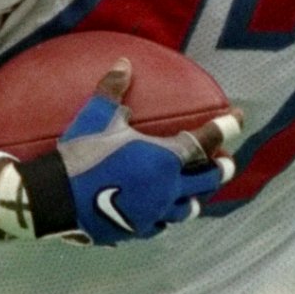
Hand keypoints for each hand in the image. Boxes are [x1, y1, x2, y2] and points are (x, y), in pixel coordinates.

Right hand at [12, 62, 237, 245]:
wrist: (55, 198)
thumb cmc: (81, 153)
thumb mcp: (97, 116)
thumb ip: (114, 89)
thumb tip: (124, 62)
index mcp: (164, 159)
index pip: (205, 141)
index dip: (225, 127)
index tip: (239, 118)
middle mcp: (167, 189)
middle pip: (206, 179)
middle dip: (221, 168)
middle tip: (227, 161)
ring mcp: (153, 213)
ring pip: (186, 209)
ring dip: (195, 197)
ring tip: (196, 193)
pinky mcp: (136, 230)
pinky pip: (159, 225)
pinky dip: (164, 216)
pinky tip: (160, 213)